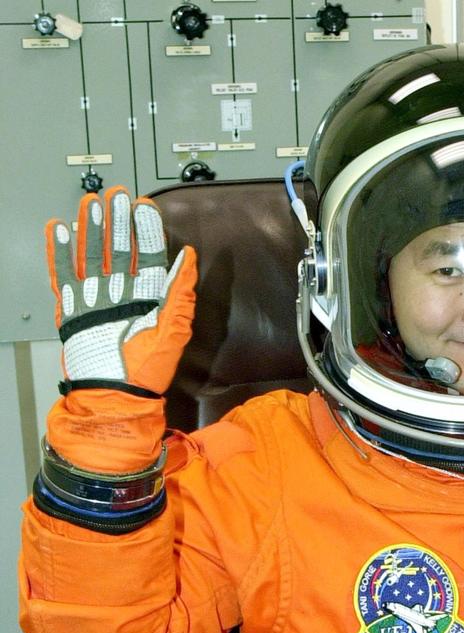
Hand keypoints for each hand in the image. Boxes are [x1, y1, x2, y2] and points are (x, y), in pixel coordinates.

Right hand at [45, 186, 195, 472]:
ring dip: (90, 230)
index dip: (147, 231)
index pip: (150, 257)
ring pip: (92, 257)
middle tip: (116, 195)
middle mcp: (123, 297)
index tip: (144, 206)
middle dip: (117, 223)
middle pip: (119, 251)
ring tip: (89, 203)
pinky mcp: (75, 311)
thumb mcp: (172, 328)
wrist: (112, 395)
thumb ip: (181, 290)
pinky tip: (61, 230)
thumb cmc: (146, 370)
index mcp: (150, 300)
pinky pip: (66, 276)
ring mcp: (97, 302)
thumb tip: (191, 255)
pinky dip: (61, 254)